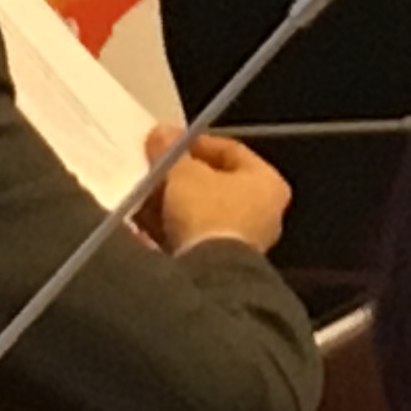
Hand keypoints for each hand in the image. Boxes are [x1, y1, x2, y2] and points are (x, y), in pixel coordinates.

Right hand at [146, 125, 291, 256]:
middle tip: (154, 167)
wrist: (208, 276)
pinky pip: (192, 237)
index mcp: (267, 183)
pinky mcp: (220, 265)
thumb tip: (161, 134)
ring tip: (142, 193)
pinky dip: (170, 228)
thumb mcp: (184, 173)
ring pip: (200, 212)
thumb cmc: (208, 213)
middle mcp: (263, 213)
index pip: (232, 151)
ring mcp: (243, 242)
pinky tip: (143, 221)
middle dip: (181, 176)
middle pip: (214, 184)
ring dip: (172, 203)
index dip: (197, 143)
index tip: (169, 141)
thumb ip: (172, 152)